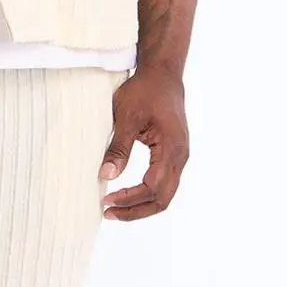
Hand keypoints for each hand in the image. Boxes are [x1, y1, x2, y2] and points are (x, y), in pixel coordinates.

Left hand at [98, 64, 189, 221]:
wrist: (162, 74)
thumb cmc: (145, 91)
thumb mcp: (126, 117)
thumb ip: (118, 148)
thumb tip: (106, 175)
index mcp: (171, 148)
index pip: (152, 187)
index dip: (129, 199)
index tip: (106, 201)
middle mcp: (180, 157)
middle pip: (163, 199)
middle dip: (135, 210)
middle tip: (109, 213)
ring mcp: (179, 156)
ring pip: (165, 194)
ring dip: (141, 205)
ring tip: (116, 208)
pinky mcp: (174, 154)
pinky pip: (164, 183)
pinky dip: (147, 194)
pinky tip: (128, 194)